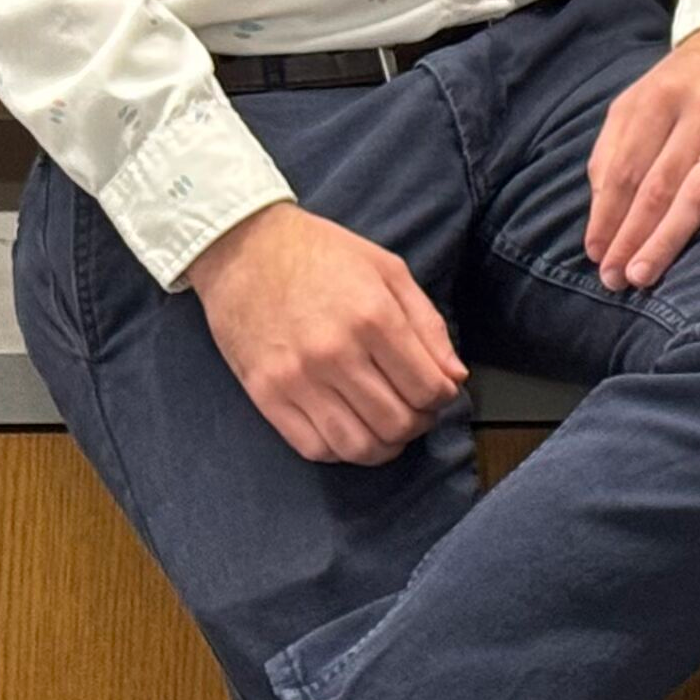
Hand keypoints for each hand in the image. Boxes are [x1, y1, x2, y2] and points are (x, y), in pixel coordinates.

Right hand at [185, 200, 470, 467]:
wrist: (243, 248)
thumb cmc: (321, 253)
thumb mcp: (388, 270)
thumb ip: (428, 324)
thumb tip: (455, 376)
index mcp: (373, 316)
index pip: (427, 387)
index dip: (443, 397)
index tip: (439, 391)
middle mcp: (336, 353)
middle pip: (397, 422)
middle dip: (419, 423)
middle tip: (417, 410)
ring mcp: (298, 379)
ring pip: (359, 446)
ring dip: (385, 447)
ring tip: (388, 427)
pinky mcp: (266, 396)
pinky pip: (315, 448)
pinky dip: (342, 451)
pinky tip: (351, 430)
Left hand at [585, 21, 699, 291]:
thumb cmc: (688, 83)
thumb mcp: (643, 98)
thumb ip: (616, 145)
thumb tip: (598, 206)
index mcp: (656, 99)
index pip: (625, 168)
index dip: (607, 215)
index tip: (596, 255)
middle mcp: (695, 108)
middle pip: (657, 183)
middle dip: (633, 235)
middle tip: (616, 278)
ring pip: (698, 183)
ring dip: (670, 232)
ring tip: (646, 270)